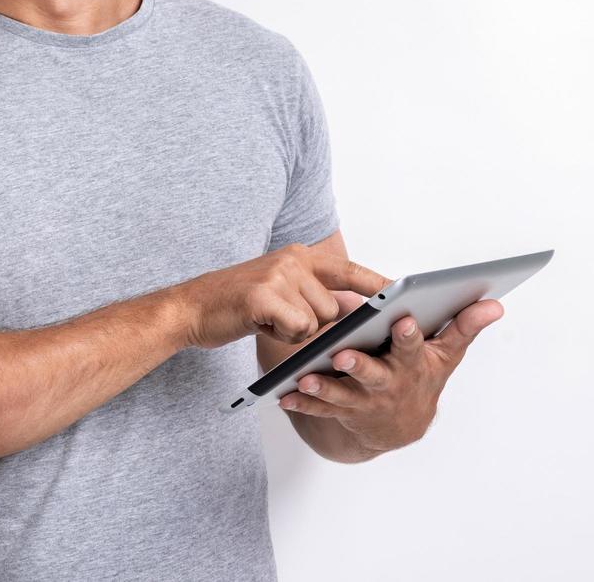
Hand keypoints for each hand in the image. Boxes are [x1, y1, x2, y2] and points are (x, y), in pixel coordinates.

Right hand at [176, 236, 390, 348]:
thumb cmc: (237, 305)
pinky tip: (260, 324)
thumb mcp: (278, 290)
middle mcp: (292, 260)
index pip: (348, 270)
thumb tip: (353, 313)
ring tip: (268, 320)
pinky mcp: (264, 296)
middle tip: (282, 320)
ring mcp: (278, 276)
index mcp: (298, 255)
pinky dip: (284, 337)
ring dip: (297, 333)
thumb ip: (312, 294)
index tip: (404, 294)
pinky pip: (298, 329)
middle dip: (317, 326)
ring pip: (318, 322)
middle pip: (335, 308)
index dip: (377, 283)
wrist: (190, 309)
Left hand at [278, 299, 504, 456]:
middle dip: (359, 366)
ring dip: (323, 387)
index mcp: (413, 364)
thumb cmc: (424, 376)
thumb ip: (465, 325)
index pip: (413, 346)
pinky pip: (320, 408)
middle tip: (342, 355)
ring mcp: (365, 401)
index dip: (408, 335)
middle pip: (374, 374)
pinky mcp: (343, 412)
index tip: (402, 319)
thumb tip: (494, 303)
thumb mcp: (447, 354)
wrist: (404, 425)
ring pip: (342, 394)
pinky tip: (284, 395)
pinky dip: (302, 402)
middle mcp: (389, 384)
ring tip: (304, 378)